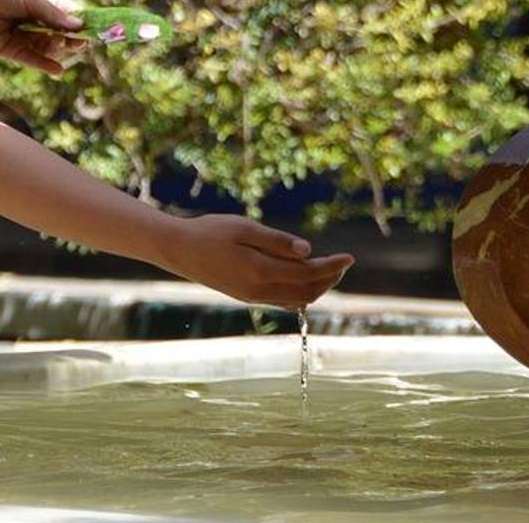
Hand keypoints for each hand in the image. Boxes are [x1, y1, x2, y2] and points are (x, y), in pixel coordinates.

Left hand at [0, 0, 87, 73]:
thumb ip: (52, 13)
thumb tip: (79, 26)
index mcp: (42, 1)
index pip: (68, 15)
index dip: (81, 24)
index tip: (96, 31)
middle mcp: (34, 19)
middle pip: (60, 34)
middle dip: (70, 39)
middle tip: (78, 42)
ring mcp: (22, 34)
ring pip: (47, 47)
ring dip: (57, 48)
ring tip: (60, 44)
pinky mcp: (8, 48)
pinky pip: (30, 59)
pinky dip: (44, 64)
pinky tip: (57, 70)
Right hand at [158, 215, 352, 308]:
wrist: (178, 249)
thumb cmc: (210, 232)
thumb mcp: (244, 227)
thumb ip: (277, 241)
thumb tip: (309, 251)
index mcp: (260, 271)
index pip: (308, 274)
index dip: (332, 266)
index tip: (350, 257)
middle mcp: (258, 290)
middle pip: (307, 293)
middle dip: (328, 279)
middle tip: (341, 262)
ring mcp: (252, 297)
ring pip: (296, 300)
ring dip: (316, 287)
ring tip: (327, 269)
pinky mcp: (246, 296)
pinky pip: (282, 300)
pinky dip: (299, 291)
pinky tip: (302, 276)